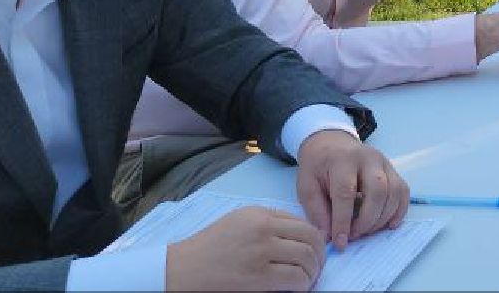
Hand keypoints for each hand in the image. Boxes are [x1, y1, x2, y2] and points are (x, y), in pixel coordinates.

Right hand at [165, 205, 324, 291]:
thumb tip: (297, 239)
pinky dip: (304, 285)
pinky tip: (297, 289)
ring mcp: (262, 251)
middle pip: (311, 237)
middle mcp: (263, 228)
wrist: (179, 271)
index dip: (313, 239)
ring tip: (307, 281)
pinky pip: (297, 278)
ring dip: (313, 272)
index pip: (301, 222)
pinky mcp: (259, 276)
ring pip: (308, 257)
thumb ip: (264, 225)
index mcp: (258, 214)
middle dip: (319, 255)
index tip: (313, 252)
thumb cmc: (206, 251)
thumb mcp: (236, 224)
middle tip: (316, 269)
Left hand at [294, 130, 408, 249]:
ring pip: (394, 192)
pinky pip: (403, 191)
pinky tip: (388, 224)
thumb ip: (316, 211)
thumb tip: (329, 236)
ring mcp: (384, 162)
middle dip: (367, 220)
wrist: (331, 144)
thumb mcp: (307, 186)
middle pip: (378, 190)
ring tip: (365, 230)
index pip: (346, 192)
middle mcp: (368, 158)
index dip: (343, 221)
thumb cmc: (318, 167)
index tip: (340, 242)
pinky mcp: (393, 169)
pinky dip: (399, 211)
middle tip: (354, 235)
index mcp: (342, 160)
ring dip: (382, 218)